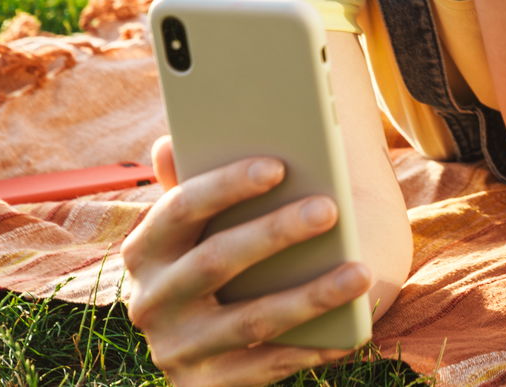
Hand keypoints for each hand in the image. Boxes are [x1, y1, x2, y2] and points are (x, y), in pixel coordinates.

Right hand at [120, 137, 371, 386]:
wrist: (193, 352)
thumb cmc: (206, 263)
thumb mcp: (193, 230)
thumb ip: (189, 187)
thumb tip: (167, 142)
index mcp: (144, 251)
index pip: (180, 209)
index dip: (226, 186)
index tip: (278, 166)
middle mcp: (150, 301)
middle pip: (217, 260)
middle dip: (276, 233)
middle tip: (330, 209)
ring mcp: (176, 348)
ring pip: (251, 320)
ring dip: (310, 296)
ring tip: (361, 273)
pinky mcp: (204, 385)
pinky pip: (265, 368)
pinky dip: (311, 349)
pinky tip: (352, 333)